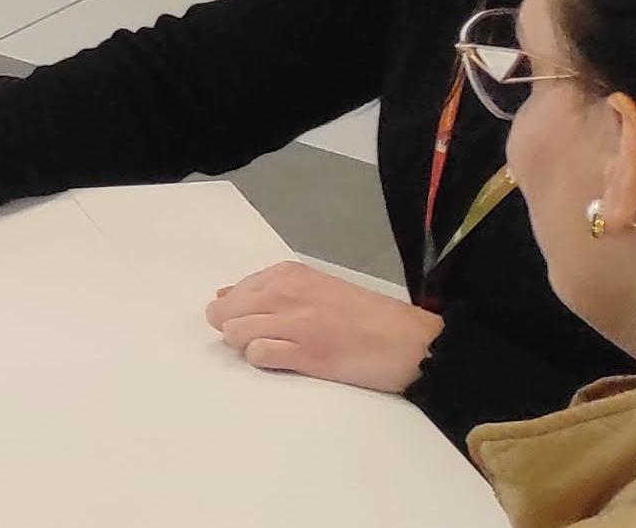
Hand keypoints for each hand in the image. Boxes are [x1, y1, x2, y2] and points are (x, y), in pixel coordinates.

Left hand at [205, 261, 442, 393]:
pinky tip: (289, 362)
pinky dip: (264, 361)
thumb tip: (223, 298)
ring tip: (283, 352)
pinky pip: (257, 355)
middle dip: (237, 332)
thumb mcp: (314, 289)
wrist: (411, 341)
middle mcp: (284, 291)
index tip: (263, 326)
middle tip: (272, 342)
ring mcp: (292, 321)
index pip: (231, 294)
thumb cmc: (367, 318)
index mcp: (287, 274)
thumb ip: (270, 291)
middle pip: (224, 315)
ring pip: (234, 334)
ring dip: (249, 348)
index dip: (239, 316)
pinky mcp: (304, 351)